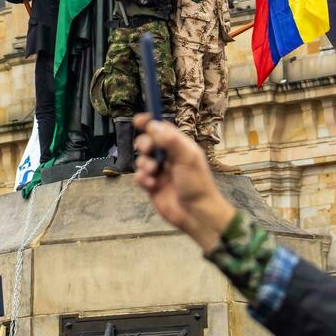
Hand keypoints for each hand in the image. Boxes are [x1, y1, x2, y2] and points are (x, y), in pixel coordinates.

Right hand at [133, 114, 235, 250]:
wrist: (196, 214)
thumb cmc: (197, 183)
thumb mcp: (187, 158)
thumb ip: (171, 141)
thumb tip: (153, 125)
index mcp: (179, 146)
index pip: (161, 128)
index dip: (149, 123)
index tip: (138, 120)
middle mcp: (168, 156)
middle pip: (148, 142)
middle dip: (144, 144)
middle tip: (147, 150)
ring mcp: (159, 171)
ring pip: (141, 159)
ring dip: (144, 163)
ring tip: (152, 172)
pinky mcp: (152, 186)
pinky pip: (139, 176)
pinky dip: (142, 178)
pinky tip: (150, 184)